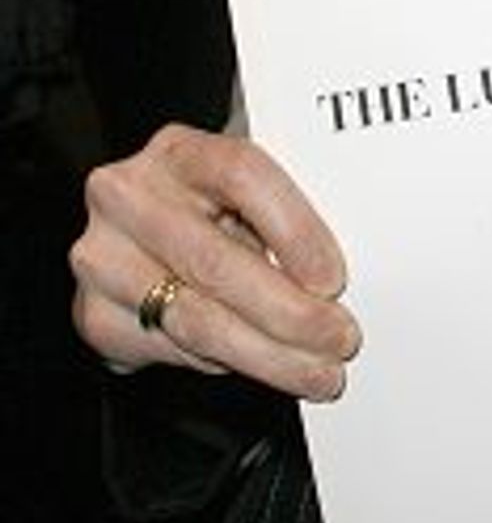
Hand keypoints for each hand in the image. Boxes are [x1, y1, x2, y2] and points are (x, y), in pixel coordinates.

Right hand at [70, 122, 360, 400]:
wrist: (142, 235)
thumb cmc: (219, 206)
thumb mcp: (250, 190)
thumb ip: (286, 209)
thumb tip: (367, 257)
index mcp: (178, 149)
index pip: (241, 175)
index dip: (294, 228)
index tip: (335, 278)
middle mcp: (127, 195)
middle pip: (218, 261)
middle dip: (291, 313)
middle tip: (343, 340)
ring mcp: (102, 256)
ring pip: (198, 320)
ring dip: (270, 356)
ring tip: (319, 373)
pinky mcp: (94, 314)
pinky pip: (173, 351)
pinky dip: (226, 365)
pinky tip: (265, 364)